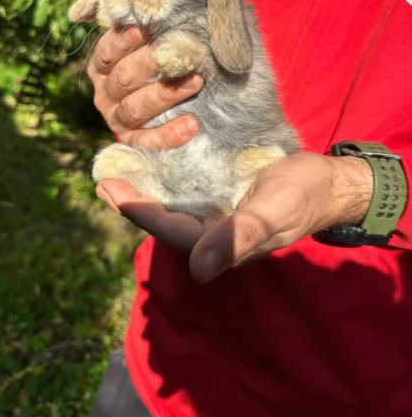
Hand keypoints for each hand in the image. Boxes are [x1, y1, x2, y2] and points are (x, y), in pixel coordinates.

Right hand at [88, 26, 203, 148]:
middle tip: (174, 51)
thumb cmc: (152, 66)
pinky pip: (149, 140)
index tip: (141, 28)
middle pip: (124, 78)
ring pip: (136, 108)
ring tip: (195, 81)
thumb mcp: (142, 46)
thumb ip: (139, 28)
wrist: (156, 111)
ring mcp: (118, 120)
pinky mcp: (134, 140)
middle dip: (149, 64)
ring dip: (165, 94)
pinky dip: (169, 134)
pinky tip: (192, 125)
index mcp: (102, 69)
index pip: (106, 53)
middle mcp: (106, 94)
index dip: (122, 41)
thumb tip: (140, 0)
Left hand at [96, 152, 373, 282]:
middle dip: (133, 199)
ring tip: (120, 166)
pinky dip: (168, 177)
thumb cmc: (303, 195)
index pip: (168, 228)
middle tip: (103, 175)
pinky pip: (189, 189)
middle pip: (164, 218)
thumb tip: (200, 270)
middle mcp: (213, 229)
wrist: (327, 182)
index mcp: (220, 239)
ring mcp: (218, 212)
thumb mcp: (273, 212)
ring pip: (173, 204)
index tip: (109, 187)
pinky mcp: (224, 195)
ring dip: (146, 187)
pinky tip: (156, 160)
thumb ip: (238, 238)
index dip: (137, 209)